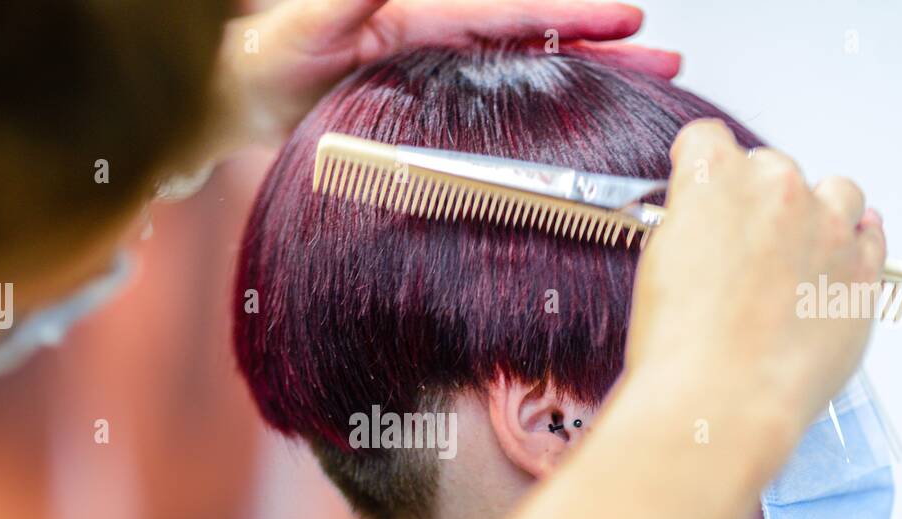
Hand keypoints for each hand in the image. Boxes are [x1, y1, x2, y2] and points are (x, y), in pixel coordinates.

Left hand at [208, 0, 680, 151]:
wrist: (239, 108)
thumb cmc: (262, 67)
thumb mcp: (303, 26)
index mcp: (420, 16)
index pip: (512, 14)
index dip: (571, 16)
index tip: (626, 19)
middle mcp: (437, 43)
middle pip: (537, 42)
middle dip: (601, 48)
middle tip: (662, 56)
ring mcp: (436, 78)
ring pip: (527, 76)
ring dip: (585, 80)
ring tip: (643, 85)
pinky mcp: (425, 112)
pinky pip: (496, 111)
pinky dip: (539, 112)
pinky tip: (570, 121)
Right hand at [624, 119, 886, 463]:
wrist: (723, 401)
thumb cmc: (681, 348)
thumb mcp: (657, 268)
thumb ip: (688, 229)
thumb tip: (702, 230)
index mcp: (715, 180)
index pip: (707, 141)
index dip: (699, 166)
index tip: (700, 187)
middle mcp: (778, 190)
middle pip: (772, 168)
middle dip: (757, 201)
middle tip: (741, 248)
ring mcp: (829, 228)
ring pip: (835, 193)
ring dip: (816, 214)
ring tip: (794, 257)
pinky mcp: (863, 272)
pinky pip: (872, 236)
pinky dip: (854, 246)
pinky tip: (829, 271)